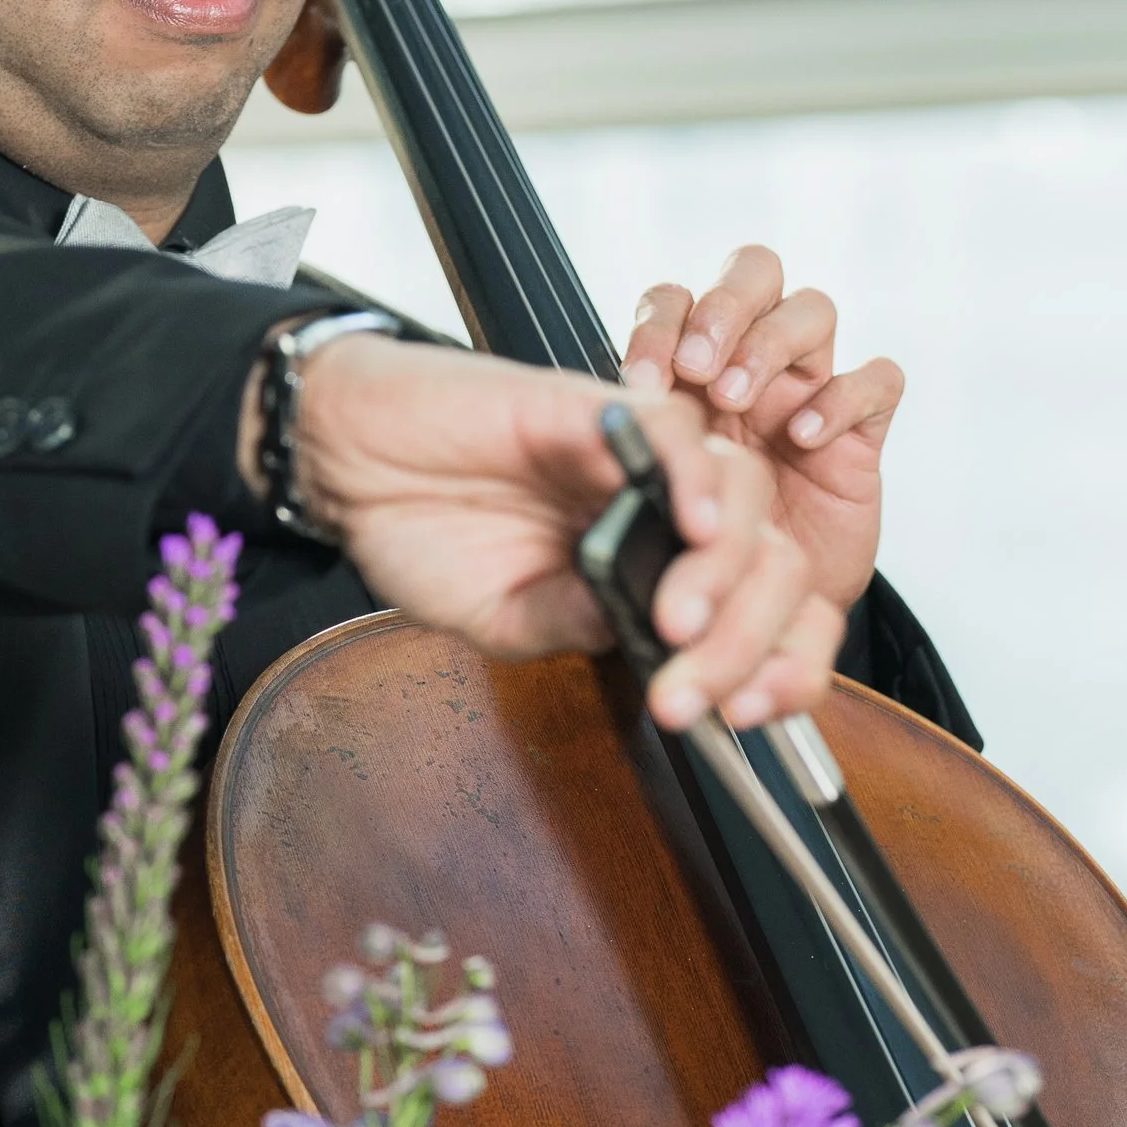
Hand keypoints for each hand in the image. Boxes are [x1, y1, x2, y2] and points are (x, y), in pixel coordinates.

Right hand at [238, 336, 841, 730]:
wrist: (351, 463)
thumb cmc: (419, 531)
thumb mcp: (502, 619)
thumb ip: (579, 627)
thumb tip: (659, 650)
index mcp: (648, 570)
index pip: (755, 613)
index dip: (775, 665)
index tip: (744, 716)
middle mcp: (659, 514)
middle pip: (770, 562)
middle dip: (748, 640)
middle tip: (692, 691)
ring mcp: (638, 462)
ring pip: (745, 500)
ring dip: (728, 573)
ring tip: (680, 623)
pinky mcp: (603, 411)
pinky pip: (680, 433)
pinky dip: (701, 478)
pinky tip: (694, 525)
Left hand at [624, 246, 899, 619]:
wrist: (758, 612)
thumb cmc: (697, 547)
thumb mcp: (651, 494)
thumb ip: (632, 450)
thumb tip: (603, 421)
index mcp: (693, 367)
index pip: (678, 299)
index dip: (660, 323)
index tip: (641, 383)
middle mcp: (754, 363)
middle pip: (754, 272)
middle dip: (723, 309)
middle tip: (696, 370)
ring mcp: (811, 389)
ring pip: (813, 310)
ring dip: (771, 343)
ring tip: (738, 400)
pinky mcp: (862, 432)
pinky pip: (877, 380)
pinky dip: (842, 397)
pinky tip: (801, 436)